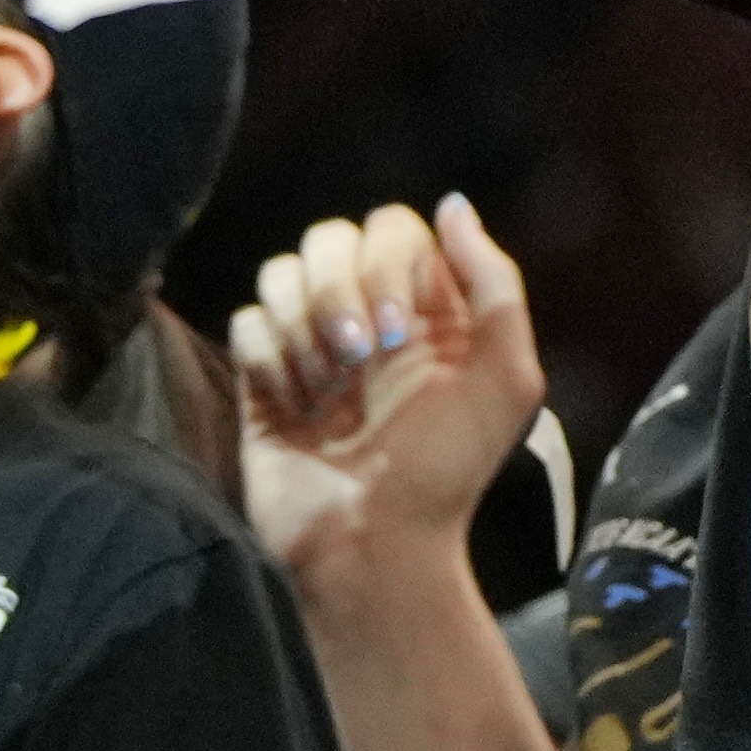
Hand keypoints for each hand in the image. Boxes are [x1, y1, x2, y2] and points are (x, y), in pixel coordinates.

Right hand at [224, 193, 542, 586]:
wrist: (370, 547)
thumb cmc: (445, 469)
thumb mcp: (505, 379)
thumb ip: (494, 284)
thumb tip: (453, 204)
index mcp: (430, 312)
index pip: (393, 229)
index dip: (388, 264)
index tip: (400, 332)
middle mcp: (369, 317)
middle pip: (329, 238)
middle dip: (338, 292)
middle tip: (362, 360)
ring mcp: (311, 347)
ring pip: (279, 272)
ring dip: (303, 326)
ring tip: (326, 389)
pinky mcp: (261, 379)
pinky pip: (245, 322)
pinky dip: (268, 356)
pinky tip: (292, 403)